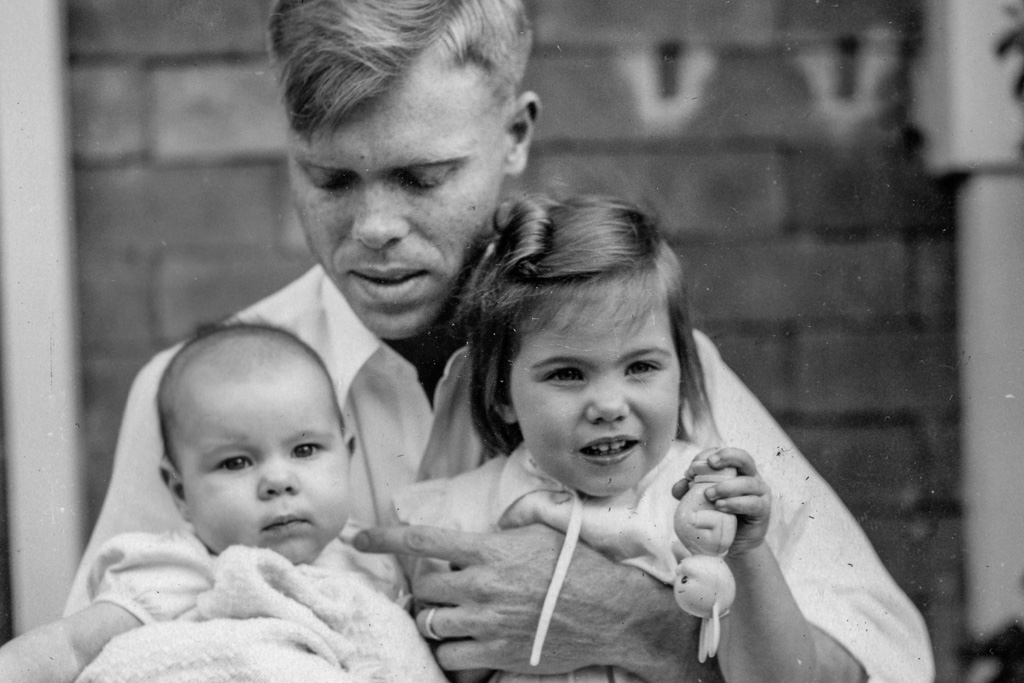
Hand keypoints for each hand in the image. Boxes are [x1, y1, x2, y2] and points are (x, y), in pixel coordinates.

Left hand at [355, 523, 715, 680]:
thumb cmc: (578, 566)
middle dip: (431, 586)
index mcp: (488, 550)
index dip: (385, 538)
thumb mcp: (539, 531)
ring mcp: (486, 623)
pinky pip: (451, 654)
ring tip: (459, 613)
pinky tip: (469, 638)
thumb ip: (502, 528)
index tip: (360, 536)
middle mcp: (481, 586)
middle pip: (425, 588)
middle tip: (450, 586)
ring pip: (432, 622)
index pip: (422, 541)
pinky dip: (452, 646)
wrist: (610, 611)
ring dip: (438, 616)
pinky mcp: (496, 654)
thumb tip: (483, 530)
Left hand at [672, 447, 769, 556]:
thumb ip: (687, 492)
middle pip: (744, 458)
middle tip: (710, 463)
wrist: (734, 543)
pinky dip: (735, 503)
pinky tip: (720, 506)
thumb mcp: (699, 502)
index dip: (708, 456)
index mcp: (735, 470)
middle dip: (727, 456)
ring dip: (726, 486)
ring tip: (709, 495)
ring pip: (748, 482)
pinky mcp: (763, 509)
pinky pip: (753, 503)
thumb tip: (680, 485)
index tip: (690, 471)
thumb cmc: (717, 516)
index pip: (724, 454)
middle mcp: (750, 476)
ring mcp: (759, 492)